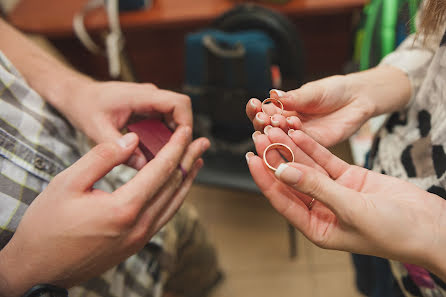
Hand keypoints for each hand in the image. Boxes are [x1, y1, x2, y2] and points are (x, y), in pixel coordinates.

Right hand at [0, 127, 209, 296]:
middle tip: (203, 142)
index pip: (161, 170)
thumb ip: (102, 158)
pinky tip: (176, 188)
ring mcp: (139, 239)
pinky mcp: (135, 245)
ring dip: (187, 179)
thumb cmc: (46, 226)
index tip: (187, 131)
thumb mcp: (67, 183)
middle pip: (173, 186)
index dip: (176, 147)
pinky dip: (174, 197)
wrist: (38, 269)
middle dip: (189, 160)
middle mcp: (139, 226)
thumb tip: (132, 141)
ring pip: (173, 203)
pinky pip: (164, 216)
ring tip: (197, 162)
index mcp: (124, 208)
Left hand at [56, 80, 192, 168]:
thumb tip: (143, 166)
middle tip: (173, 158)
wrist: (76, 95)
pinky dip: (164, 138)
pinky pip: (165, 123)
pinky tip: (153, 154)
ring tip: (163, 158)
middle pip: (181, 112)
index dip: (186, 123)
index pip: (179, 103)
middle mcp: (149, 96)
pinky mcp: (148, 109)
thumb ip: (118, 149)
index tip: (182, 144)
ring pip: (175, 119)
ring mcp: (150, 102)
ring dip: (173, 138)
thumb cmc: (84, 106)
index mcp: (139, 96)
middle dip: (182, 136)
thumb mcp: (97, 130)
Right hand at [246, 66, 410, 146]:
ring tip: (275, 123)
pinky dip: (293, 137)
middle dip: (263, 122)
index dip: (256, 109)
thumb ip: (295, 97)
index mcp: (284, 109)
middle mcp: (289, 124)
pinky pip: (300, 144)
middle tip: (263, 117)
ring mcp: (300, 135)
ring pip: (282, 138)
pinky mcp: (314, 144)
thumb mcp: (312, 91)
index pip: (263, 111)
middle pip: (268, 128)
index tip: (254, 104)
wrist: (358, 98)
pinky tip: (291, 129)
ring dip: (276, 131)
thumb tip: (274, 96)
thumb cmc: (334, 91)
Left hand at [246, 127, 445, 274]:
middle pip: (291, 179)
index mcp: (317, 227)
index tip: (251, 159)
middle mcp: (321, 210)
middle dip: (274, 158)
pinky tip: (298, 132)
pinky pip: (326, 160)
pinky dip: (313, 146)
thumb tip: (283, 171)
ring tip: (275, 128)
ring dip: (291, 148)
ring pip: (306, 166)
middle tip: (259, 136)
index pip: (282, 199)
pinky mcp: (348, 178)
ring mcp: (334, 192)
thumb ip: (317, 188)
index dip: (264, 179)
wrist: (430, 226)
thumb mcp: (351, 210)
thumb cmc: (395, 231)